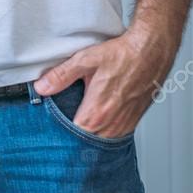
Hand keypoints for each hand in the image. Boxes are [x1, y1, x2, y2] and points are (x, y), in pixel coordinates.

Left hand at [34, 28, 176, 137]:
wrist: (151, 51)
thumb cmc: (122, 55)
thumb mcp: (85, 60)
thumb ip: (61, 76)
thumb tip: (41, 88)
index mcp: (97, 112)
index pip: (72, 137)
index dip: (60, 133)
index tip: (53, 126)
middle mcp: (112, 124)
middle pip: (86, 142)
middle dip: (73, 134)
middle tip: (64, 123)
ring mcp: (124, 125)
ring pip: (101, 140)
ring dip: (90, 133)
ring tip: (80, 119)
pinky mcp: (133, 121)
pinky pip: (114, 135)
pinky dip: (104, 131)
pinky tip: (98, 118)